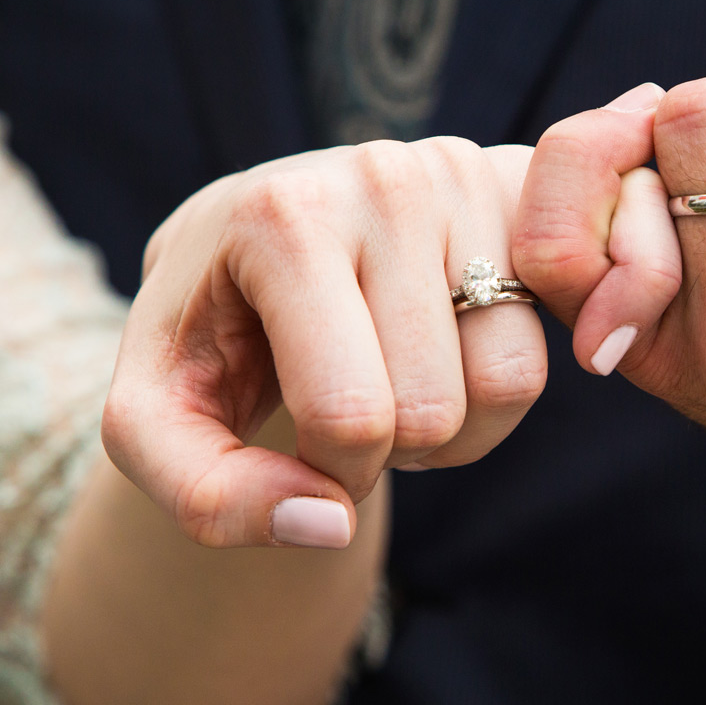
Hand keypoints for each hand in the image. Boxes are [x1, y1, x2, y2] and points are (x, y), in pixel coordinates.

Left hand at [102, 139, 545, 548]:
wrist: (250, 238)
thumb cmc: (208, 335)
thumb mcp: (159, 419)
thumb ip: (208, 495)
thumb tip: (327, 525)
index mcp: (281, 218)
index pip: (349, 415)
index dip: (325, 475)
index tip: (295, 442)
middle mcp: (380, 178)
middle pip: (432, 411)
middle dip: (388, 454)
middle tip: (344, 411)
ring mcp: (459, 179)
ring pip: (506, 385)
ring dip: (452, 431)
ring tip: (392, 386)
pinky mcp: (513, 197)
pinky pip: (545, 351)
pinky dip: (494, 395)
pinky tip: (442, 359)